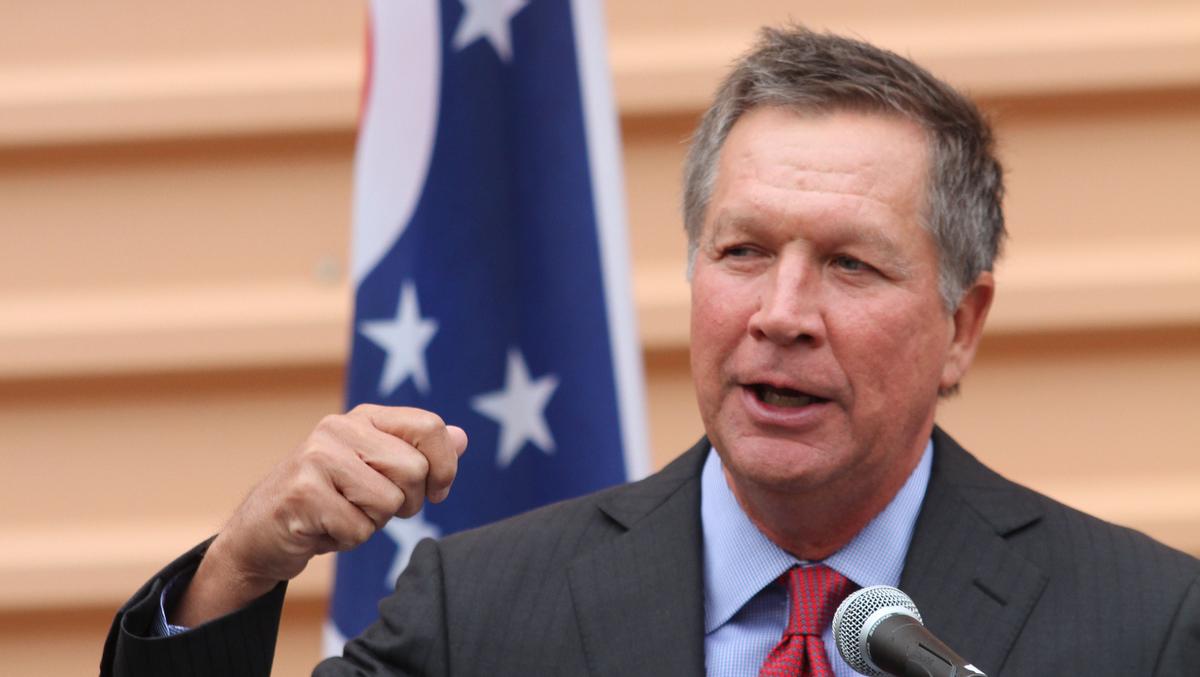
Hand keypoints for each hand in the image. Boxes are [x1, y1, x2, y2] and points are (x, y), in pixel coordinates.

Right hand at [174, 404, 467, 626]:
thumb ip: (419, 454)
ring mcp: (317, 457)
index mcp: (364, 418)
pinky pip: (358, 529)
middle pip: (414, 470)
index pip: (429, 427)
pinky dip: (347, 541)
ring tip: (342, 516)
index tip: (437, 491)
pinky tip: (322, 530)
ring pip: (388, 502)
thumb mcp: (377, 473)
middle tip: (372, 509)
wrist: (260, 534)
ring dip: (372, 524)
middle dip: (404, 503)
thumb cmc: (328, 502)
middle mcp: (338, 427)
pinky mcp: (302, 491)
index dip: (444, 467)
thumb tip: (462, 437)